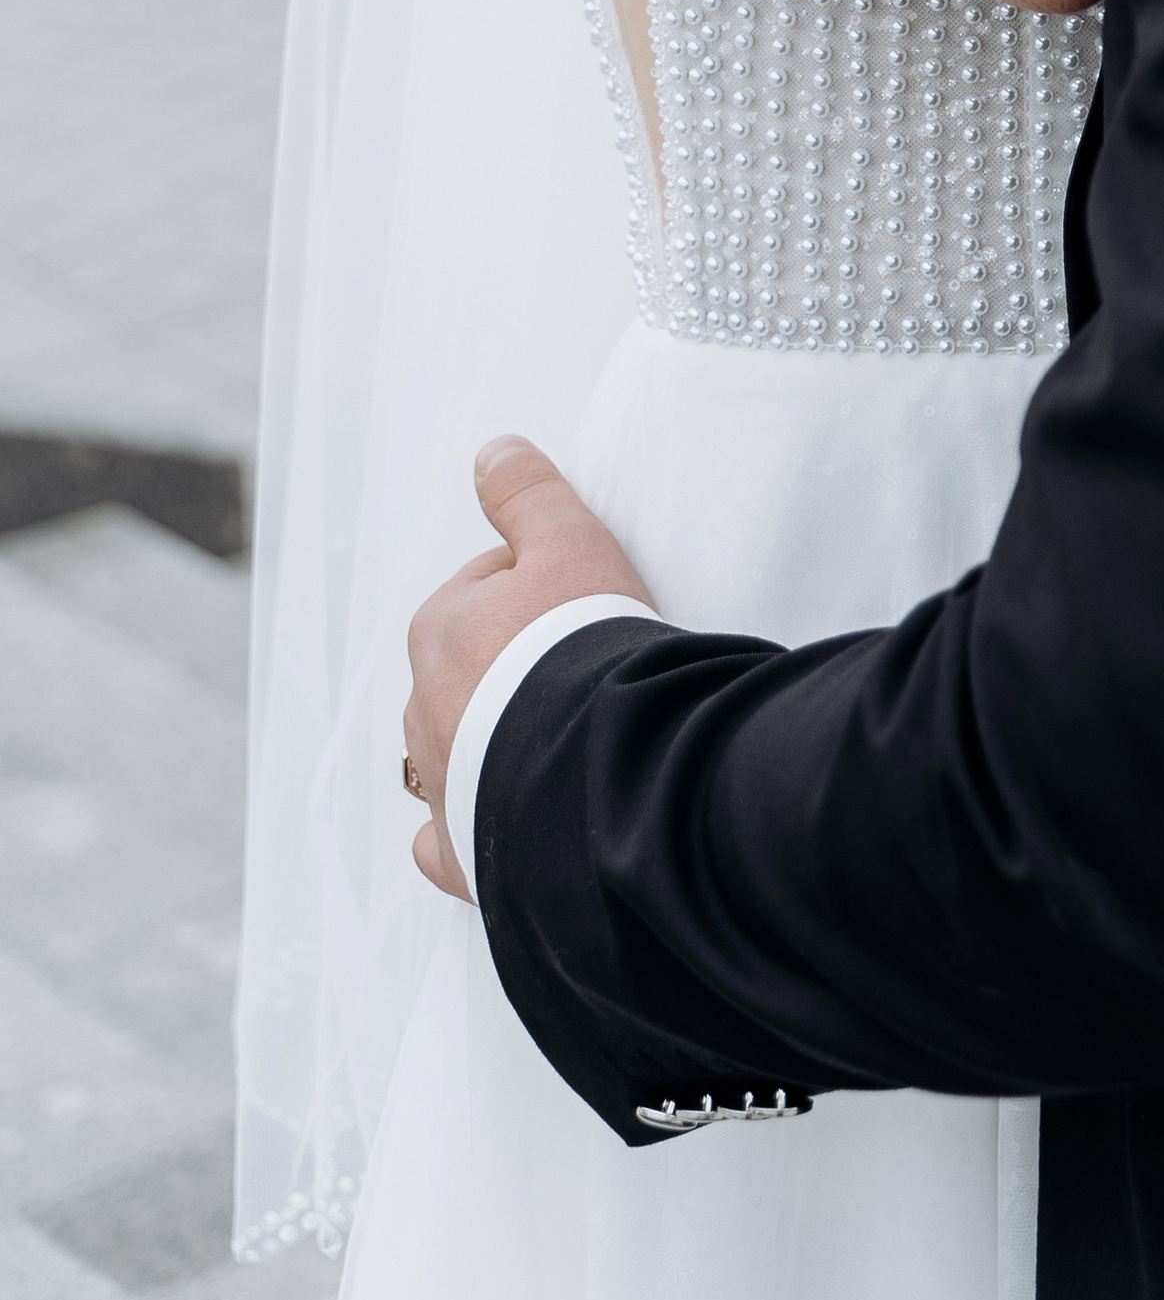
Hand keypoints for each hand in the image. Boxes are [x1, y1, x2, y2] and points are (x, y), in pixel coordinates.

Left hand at [402, 434, 654, 902]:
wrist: (604, 768)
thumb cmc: (588, 652)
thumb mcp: (569, 543)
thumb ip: (528, 493)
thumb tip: (492, 451)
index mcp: (439, 629)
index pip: (488, 589)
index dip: (544, 590)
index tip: (586, 605)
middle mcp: (423, 707)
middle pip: (470, 668)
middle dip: (514, 666)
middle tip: (584, 668)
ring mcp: (440, 783)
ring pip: (456, 748)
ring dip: (494, 740)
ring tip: (564, 734)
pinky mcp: (461, 849)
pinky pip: (447, 838)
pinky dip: (470, 826)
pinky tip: (506, 815)